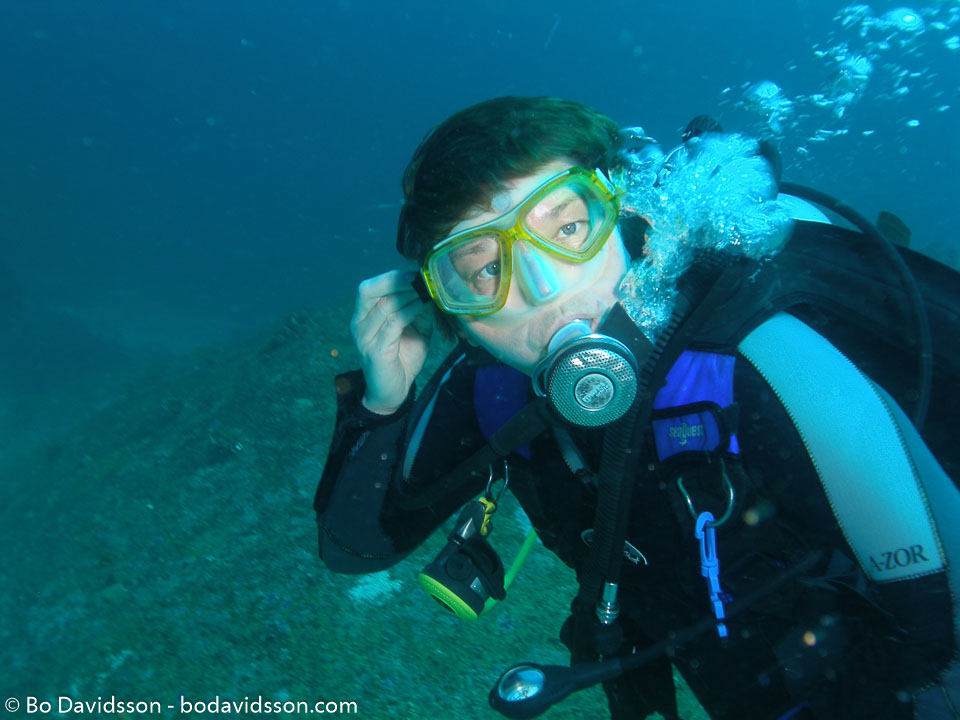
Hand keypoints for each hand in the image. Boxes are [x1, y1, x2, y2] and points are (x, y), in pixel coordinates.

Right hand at [351, 270, 434, 414]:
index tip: (417, 273)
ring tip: (427, 291)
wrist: (393, 392)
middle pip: (368, 290)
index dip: (393, 276)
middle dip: (396, 281)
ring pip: (384, 306)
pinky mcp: (376, 351)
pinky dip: (410, 312)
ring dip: (408, 295)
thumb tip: (431, 288)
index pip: (369, 287)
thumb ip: (418, 310)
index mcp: (363, 316)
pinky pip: (393, 325)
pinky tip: (424, 307)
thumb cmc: (403, 358)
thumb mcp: (414, 329)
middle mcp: (358, 324)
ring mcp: (364, 338)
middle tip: (421, 279)